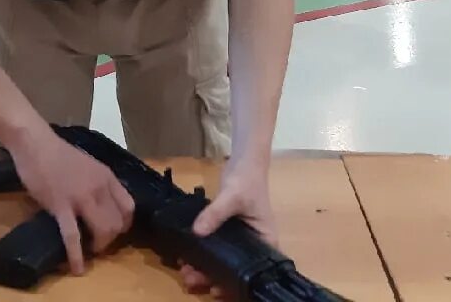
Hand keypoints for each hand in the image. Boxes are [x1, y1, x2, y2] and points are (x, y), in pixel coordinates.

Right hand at [8, 126, 135, 275]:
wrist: (35, 144)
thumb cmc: (57, 154)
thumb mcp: (87, 165)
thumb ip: (96, 184)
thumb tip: (99, 205)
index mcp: (106, 177)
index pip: (129, 207)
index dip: (124, 224)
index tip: (115, 231)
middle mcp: (99, 188)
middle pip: (118, 223)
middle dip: (111, 239)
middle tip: (98, 243)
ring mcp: (81, 197)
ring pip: (103, 230)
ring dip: (99, 246)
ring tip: (90, 252)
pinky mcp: (61, 206)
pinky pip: (72, 236)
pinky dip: (76, 255)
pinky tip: (77, 268)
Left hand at [183, 162, 274, 294]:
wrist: (243, 161)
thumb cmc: (247, 179)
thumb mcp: (232, 196)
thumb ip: (215, 213)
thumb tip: (197, 230)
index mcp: (265, 242)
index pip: (254, 272)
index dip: (236, 285)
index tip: (216, 290)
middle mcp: (253, 245)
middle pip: (234, 270)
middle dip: (213, 278)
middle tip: (191, 280)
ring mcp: (239, 239)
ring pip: (222, 261)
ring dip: (204, 269)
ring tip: (185, 272)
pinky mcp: (226, 232)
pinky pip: (213, 248)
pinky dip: (201, 255)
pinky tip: (185, 258)